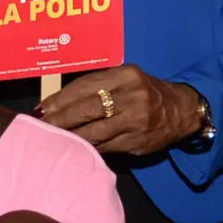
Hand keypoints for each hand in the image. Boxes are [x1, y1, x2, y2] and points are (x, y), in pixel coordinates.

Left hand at [38, 66, 202, 155]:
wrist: (181, 110)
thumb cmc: (144, 92)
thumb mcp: (125, 79)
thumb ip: (95, 88)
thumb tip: (55, 103)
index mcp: (125, 75)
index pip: (85, 86)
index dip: (60, 98)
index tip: (41, 109)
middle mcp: (131, 95)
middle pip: (87, 109)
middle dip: (60, 119)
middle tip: (41, 126)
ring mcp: (135, 120)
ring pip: (94, 131)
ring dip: (69, 136)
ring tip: (51, 139)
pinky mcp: (136, 141)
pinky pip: (105, 145)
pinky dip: (87, 147)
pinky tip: (73, 148)